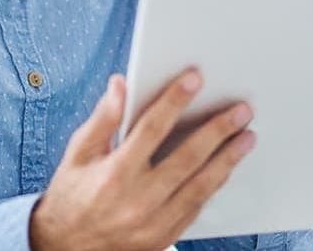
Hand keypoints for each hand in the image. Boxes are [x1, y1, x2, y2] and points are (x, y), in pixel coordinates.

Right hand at [29, 69, 256, 250]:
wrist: (66, 249)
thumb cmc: (71, 198)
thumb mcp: (78, 154)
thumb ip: (103, 119)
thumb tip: (119, 85)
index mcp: (115, 174)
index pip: (152, 128)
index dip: (175, 100)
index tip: (195, 79)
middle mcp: (137, 200)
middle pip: (188, 157)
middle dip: (218, 130)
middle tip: (241, 111)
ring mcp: (154, 223)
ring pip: (201, 185)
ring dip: (227, 159)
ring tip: (247, 137)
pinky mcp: (164, 237)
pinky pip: (196, 207)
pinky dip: (214, 185)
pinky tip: (226, 168)